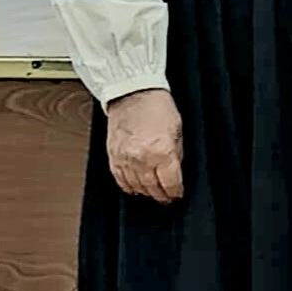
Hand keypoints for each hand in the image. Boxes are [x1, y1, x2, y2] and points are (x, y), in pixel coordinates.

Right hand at [106, 88, 184, 203]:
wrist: (133, 93)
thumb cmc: (156, 106)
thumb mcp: (177, 129)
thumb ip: (177, 153)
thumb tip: (176, 171)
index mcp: (161, 151)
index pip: (171, 183)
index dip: (176, 192)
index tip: (178, 195)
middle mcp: (142, 158)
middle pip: (153, 188)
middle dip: (162, 195)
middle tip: (167, 197)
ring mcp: (125, 159)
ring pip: (136, 187)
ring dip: (146, 192)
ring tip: (153, 193)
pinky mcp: (113, 157)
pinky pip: (120, 180)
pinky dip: (129, 186)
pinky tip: (135, 187)